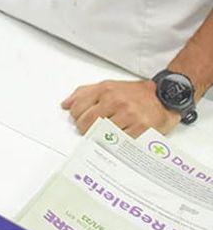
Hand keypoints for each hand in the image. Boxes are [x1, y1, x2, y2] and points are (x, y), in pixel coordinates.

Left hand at [61, 79, 179, 136]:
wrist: (165, 96)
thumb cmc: (134, 93)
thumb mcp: (107, 86)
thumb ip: (83, 94)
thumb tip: (65, 105)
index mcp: (104, 90)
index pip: (77, 109)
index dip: (76, 117)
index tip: (81, 120)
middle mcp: (114, 101)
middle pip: (86, 123)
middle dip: (85, 130)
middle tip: (91, 131)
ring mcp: (128, 114)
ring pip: (102, 133)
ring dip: (101, 137)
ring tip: (106, 134)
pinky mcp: (140, 127)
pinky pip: (120, 141)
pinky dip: (116, 142)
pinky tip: (119, 138)